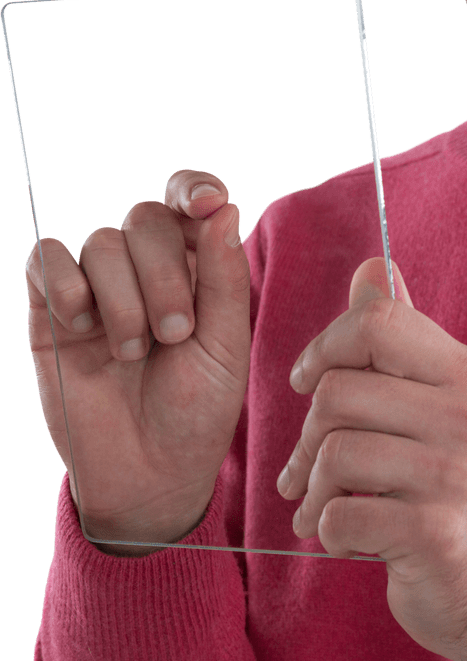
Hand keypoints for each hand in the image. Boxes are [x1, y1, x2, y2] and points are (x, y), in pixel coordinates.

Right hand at [26, 170, 250, 554]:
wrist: (149, 472)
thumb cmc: (198, 411)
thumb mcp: (225, 345)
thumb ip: (223, 276)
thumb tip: (223, 206)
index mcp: (198, 269)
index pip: (190, 201)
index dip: (195, 188)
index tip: (208, 201)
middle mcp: (146, 268)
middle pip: (145, 219)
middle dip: (163, 275)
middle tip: (173, 335)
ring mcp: (97, 286)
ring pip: (101, 241)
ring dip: (123, 298)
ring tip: (135, 352)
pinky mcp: (51, 309)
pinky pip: (47, 258)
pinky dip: (67, 283)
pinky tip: (85, 326)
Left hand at [278, 257, 466, 660]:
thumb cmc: (456, 485)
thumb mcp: (444, 405)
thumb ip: (404, 341)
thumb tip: (373, 268)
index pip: (378, 322)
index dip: (325, 346)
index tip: (308, 380)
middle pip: (339, 391)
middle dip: (307, 434)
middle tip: (309, 467)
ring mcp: (459, 476)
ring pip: (333, 452)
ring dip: (312, 488)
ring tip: (322, 505)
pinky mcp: (436, 533)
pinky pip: (339, 515)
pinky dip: (327, 531)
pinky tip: (349, 538)